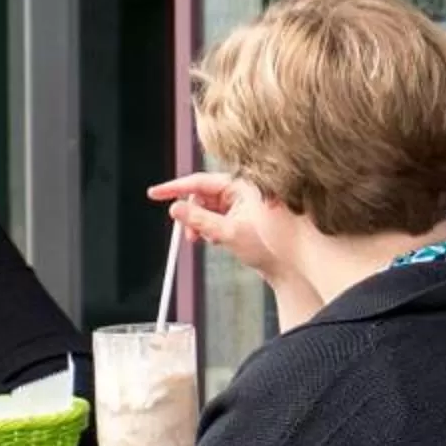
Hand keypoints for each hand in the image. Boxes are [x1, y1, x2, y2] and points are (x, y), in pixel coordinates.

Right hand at [148, 172, 282, 280]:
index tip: (155, 193)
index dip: (175, 188)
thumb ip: (199, 220)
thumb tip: (176, 209)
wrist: (290, 264)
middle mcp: (242, 189)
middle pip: (202, 196)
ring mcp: (243, 202)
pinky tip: (219, 240)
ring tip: (208, 240)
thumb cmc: (271, 245)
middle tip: (189, 235)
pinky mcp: (243, 214)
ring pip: (208, 208)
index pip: (200, 181)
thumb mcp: (228, 233)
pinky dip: (212, 228)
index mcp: (242, 184)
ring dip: (202, 224)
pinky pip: (217, 216)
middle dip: (192, 215)